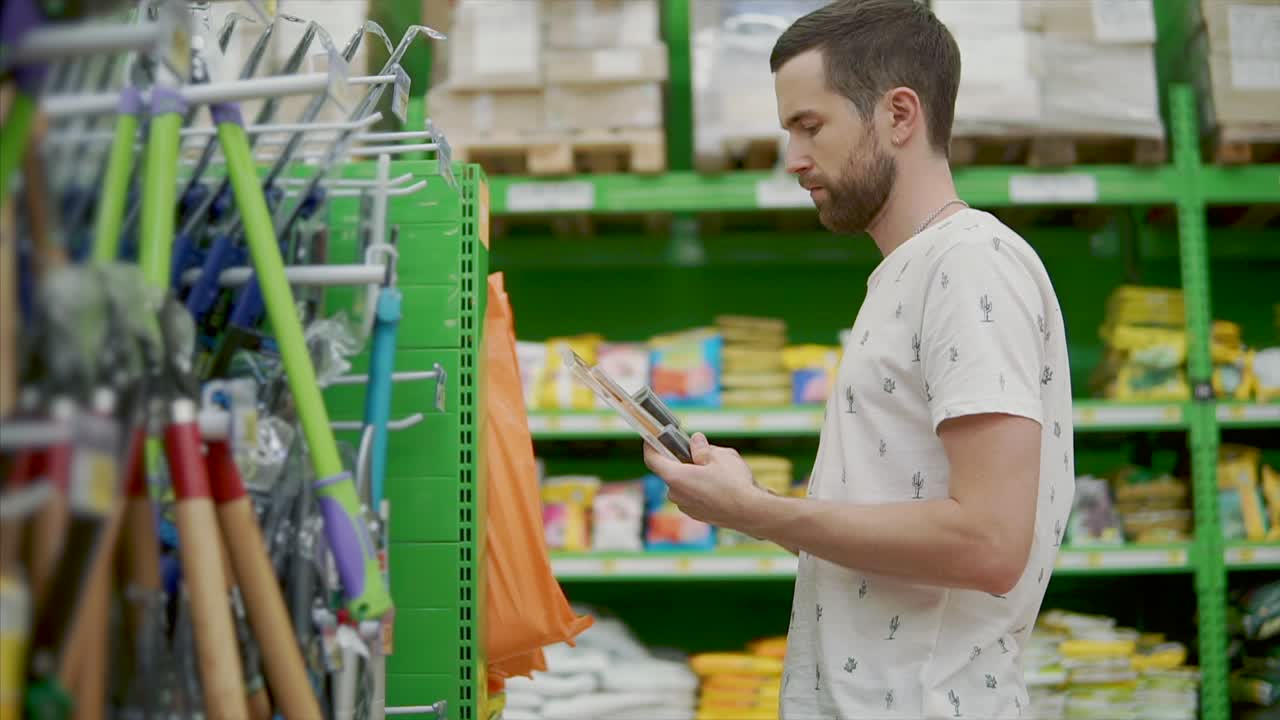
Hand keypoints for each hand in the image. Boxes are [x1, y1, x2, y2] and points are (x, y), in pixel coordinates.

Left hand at [643, 432, 768, 531]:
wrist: (752, 513)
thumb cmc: (734, 484)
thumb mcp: (719, 456)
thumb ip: (702, 448)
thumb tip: (695, 441)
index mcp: (676, 478)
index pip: (652, 460)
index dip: (650, 446)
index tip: (652, 437)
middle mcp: (676, 495)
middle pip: (671, 471)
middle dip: (682, 459)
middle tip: (698, 450)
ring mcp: (686, 507)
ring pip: (684, 483)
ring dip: (694, 474)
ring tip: (717, 469)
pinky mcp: (697, 515)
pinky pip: (693, 495)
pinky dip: (701, 487)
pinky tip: (720, 484)